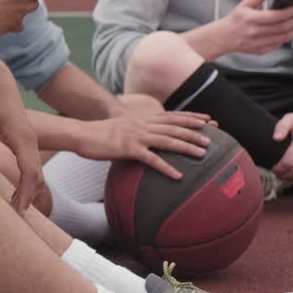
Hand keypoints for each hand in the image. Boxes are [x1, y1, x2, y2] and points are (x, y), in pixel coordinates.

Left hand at [0, 62, 42, 212]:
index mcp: (22, 137)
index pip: (29, 171)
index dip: (27, 192)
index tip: (20, 210)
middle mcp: (31, 139)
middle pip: (36, 174)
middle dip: (30, 195)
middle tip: (18, 215)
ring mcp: (30, 139)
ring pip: (35, 169)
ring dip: (29, 188)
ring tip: (17, 207)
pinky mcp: (25, 138)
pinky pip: (30, 162)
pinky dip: (27, 178)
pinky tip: (17, 189)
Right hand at [74, 112, 212, 178]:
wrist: (80, 134)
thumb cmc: (97, 134)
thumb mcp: (119, 129)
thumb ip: (134, 133)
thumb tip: (144, 142)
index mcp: (141, 120)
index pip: (171, 116)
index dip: (190, 117)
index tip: (207, 120)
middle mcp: (141, 125)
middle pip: (173, 126)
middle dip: (194, 131)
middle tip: (213, 137)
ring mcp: (136, 136)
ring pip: (167, 140)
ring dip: (187, 146)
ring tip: (203, 154)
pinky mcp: (128, 148)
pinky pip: (151, 159)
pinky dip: (166, 167)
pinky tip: (178, 176)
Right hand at [220, 0, 292, 55]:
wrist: (223, 38)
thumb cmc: (234, 21)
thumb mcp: (242, 5)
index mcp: (250, 19)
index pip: (274, 16)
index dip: (287, 13)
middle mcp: (255, 32)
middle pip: (282, 28)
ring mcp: (258, 43)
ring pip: (284, 37)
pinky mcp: (261, 50)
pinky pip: (279, 44)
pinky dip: (289, 38)